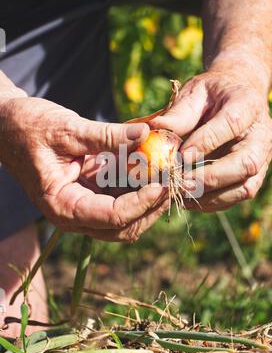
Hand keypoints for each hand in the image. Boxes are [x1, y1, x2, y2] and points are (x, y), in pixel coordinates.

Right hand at [0, 97, 168, 240]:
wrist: (8, 125)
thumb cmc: (28, 128)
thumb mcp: (67, 129)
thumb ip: (107, 135)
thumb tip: (146, 134)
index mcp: (64, 207)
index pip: (113, 217)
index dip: (143, 203)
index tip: (165, 182)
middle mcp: (76, 214)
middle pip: (125, 227)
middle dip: (152, 206)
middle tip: (174, 179)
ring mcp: (85, 205)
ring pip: (128, 217)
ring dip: (150, 198)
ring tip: (169, 172)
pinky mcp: (92, 192)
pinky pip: (123, 197)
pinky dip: (140, 185)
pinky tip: (152, 165)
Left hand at [150, 72, 271, 211]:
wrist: (236, 95)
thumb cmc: (212, 94)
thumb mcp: (194, 93)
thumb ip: (179, 113)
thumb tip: (155, 129)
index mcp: (247, 104)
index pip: (231, 123)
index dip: (207, 141)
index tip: (181, 156)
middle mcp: (262, 134)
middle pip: (246, 163)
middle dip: (211, 178)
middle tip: (180, 183)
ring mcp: (263, 157)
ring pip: (245, 186)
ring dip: (212, 196)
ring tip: (182, 195)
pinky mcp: (256, 174)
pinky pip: (239, 194)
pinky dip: (215, 202)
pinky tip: (190, 199)